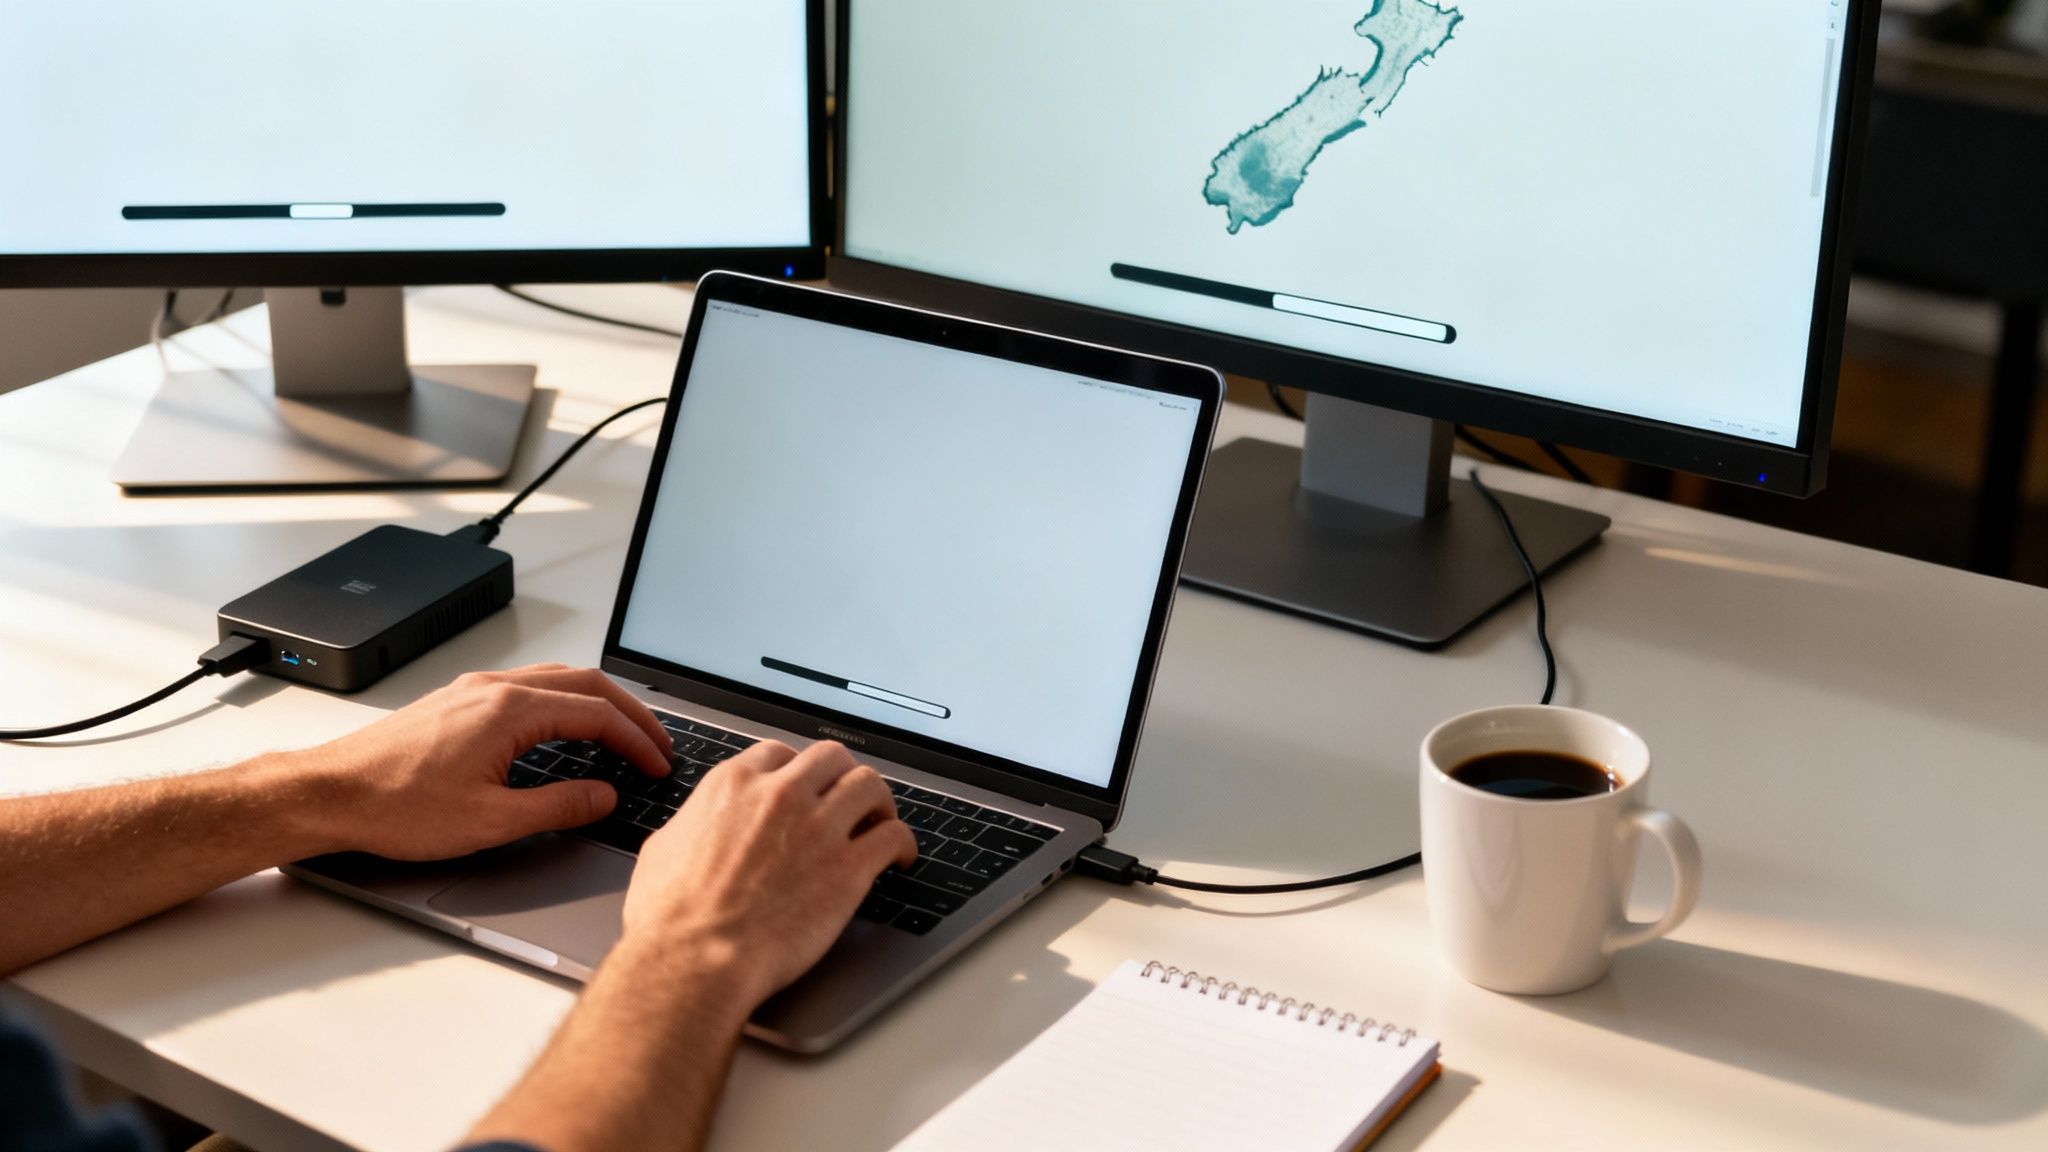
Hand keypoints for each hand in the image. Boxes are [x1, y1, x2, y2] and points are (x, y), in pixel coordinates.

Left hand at [287, 664, 673, 859]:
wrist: (331, 794)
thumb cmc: (396, 806)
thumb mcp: (490, 821)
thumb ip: (557, 806)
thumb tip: (603, 796)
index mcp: (510, 711)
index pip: (597, 714)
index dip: (637, 740)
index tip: (657, 764)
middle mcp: (495, 688)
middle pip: (586, 683)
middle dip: (631, 713)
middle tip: (657, 743)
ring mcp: (474, 689)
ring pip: (558, 678)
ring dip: (599, 702)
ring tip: (622, 733)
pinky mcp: (458, 700)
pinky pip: (530, 686)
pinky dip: (565, 701)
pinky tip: (565, 727)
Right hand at [619, 740, 917, 1007]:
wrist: (696, 958)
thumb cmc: (671, 918)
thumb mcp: (663, 851)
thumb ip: (689, 828)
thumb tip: (689, 831)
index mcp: (734, 786)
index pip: (779, 754)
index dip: (797, 772)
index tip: (805, 789)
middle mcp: (780, 796)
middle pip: (832, 758)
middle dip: (842, 776)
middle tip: (848, 799)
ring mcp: (818, 828)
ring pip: (869, 785)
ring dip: (879, 802)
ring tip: (880, 821)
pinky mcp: (848, 867)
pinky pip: (893, 836)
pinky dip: (903, 842)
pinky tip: (900, 857)